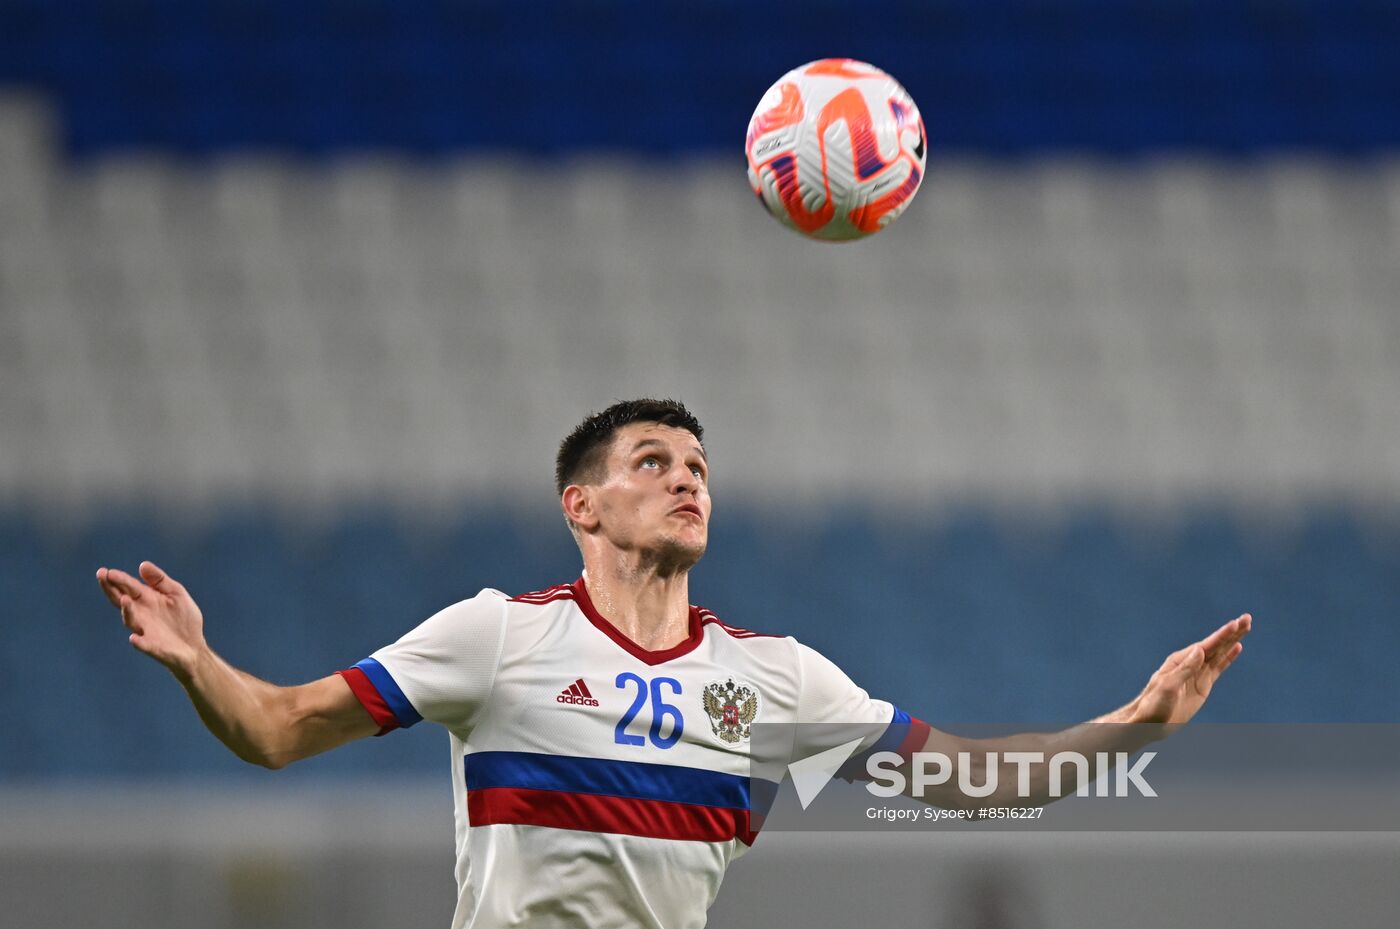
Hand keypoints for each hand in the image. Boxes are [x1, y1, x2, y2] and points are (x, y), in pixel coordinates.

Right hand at [96, 561, 206, 677]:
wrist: (193, 645)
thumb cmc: (183, 618)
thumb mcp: (175, 593)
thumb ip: (159, 580)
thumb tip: (142, 564)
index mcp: (146, 599)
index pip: (128, 587)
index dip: (117, 579)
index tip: (106, 571)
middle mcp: (140, 614)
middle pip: (121, 600)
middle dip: (111, 589)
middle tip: (102, 577)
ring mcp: (144, 630)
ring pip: (131, 620)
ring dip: (127, 610)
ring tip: (125, 599)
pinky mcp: (152, 646)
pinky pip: (143, 644)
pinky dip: (138, 642)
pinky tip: (134, 638)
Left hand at [1130, 614, 1251, 728]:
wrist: (1150, 723)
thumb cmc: (1153, 705)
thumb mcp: (1168, 687)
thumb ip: (1184, 669)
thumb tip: (1199, 650)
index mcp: (1180, 661)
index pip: (1205, 645)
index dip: (1221, 635)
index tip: (1236, 624)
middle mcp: (1190, 663)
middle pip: (1215, 645)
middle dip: (1231, 632)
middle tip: (1247, 618)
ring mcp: (1197, 673)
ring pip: (1219, 653)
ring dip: (1232, 640)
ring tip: (1246, 627)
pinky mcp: (1202, 685)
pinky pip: (1218, 668)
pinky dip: (1228, 657)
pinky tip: (1237, 647)